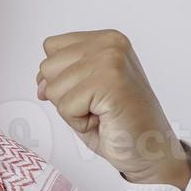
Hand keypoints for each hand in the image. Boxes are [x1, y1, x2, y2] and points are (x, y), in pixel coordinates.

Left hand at [35, 29, 190, 189]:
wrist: (150, 150)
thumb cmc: (118, 124)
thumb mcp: (81, 92)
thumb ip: (60, 78)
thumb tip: (40, 82)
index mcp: (105, 39)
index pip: (51, 48)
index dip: (59, 78)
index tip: (88, 93)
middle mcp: (110, 44)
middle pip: (48, 66)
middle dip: (64, 95)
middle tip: (96, 106)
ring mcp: (111, 60)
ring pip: (53, 88)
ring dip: (73, 110)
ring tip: (101, 113)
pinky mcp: (110, 82)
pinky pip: (66, 106)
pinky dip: (79, 122)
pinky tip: (104, 120)